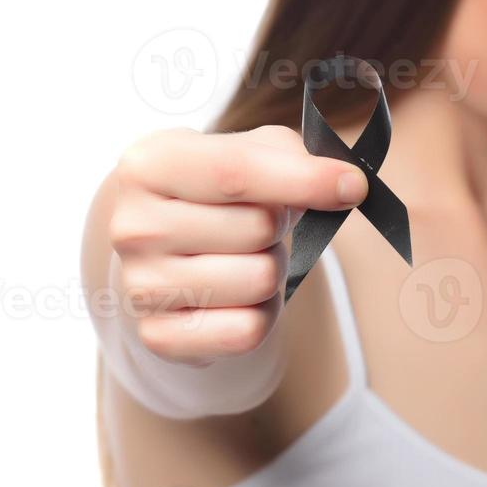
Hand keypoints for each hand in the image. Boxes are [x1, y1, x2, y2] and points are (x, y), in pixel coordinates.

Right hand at [106, 124, 368, 363]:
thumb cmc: (214, 188)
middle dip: (279, 225)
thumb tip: (344, 185)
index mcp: (148, 164)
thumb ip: (293, 155)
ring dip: (273, 270)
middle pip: (258, 229)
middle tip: (257, 223)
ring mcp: (140, 286)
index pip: (236, 172)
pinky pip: (247, 331)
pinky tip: (238, 294)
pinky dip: (262, 314)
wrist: (160, 241)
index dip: (305, 180)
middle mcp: (133, 226)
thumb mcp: (246, 150)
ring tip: (243, 255)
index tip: (353, 186)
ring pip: (259, 281)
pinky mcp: (159, 336)